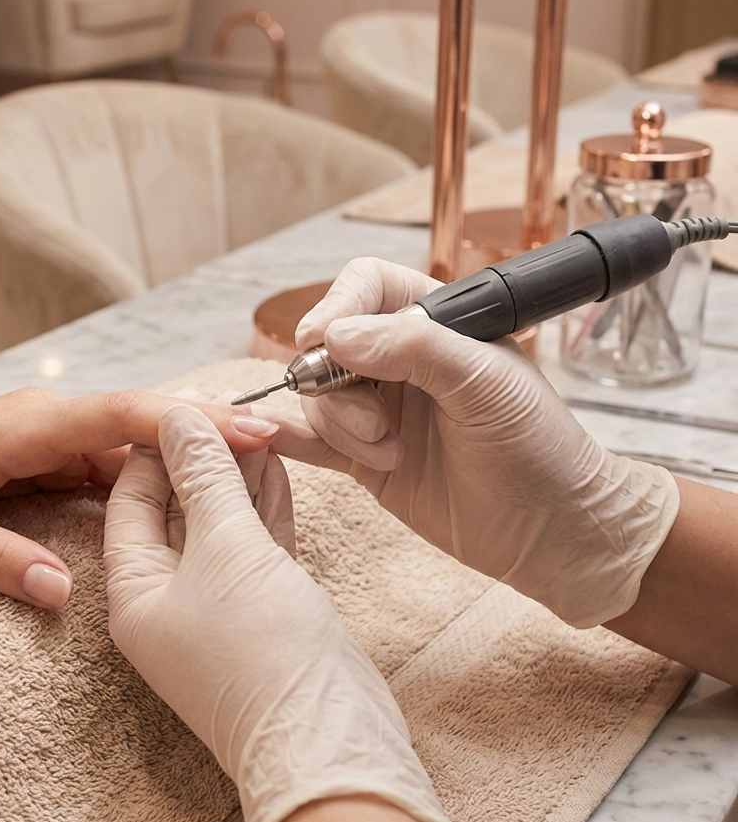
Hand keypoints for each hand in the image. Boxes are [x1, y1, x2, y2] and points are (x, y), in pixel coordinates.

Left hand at [103, 404, 460, 821]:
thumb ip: (205, 479)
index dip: (156, 447)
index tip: (187, 402)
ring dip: (237, 477)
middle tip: (229, 408)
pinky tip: (276, 469)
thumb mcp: (228, 550)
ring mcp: (217, 607)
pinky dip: (264, 509)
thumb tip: (179, 417)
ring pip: (221, 525)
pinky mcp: (261, 611)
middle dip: (201, 458)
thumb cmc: (263, 650)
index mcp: (135, 592)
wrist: (330, 743)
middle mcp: (168, 600)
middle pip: (176, 510)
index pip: (130, 500)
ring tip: (256, 426)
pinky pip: (254, 547)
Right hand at [267, 258, 679, 628]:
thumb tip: (337, 336)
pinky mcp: (365, 458)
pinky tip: (269, 439)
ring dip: (342, 429)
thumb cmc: (540, 450)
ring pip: (317, 398)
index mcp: (436, 323)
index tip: (326, 342)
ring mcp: (379, 410)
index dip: (338, 308)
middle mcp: (400, 362)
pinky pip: (312, 440)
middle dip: (337, 385)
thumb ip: (415, 348)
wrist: (552, 534)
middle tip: (374, 424)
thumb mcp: (487, 385)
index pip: (366, 287)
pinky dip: (289, 438)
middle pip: (327, 346)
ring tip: (390, 455)